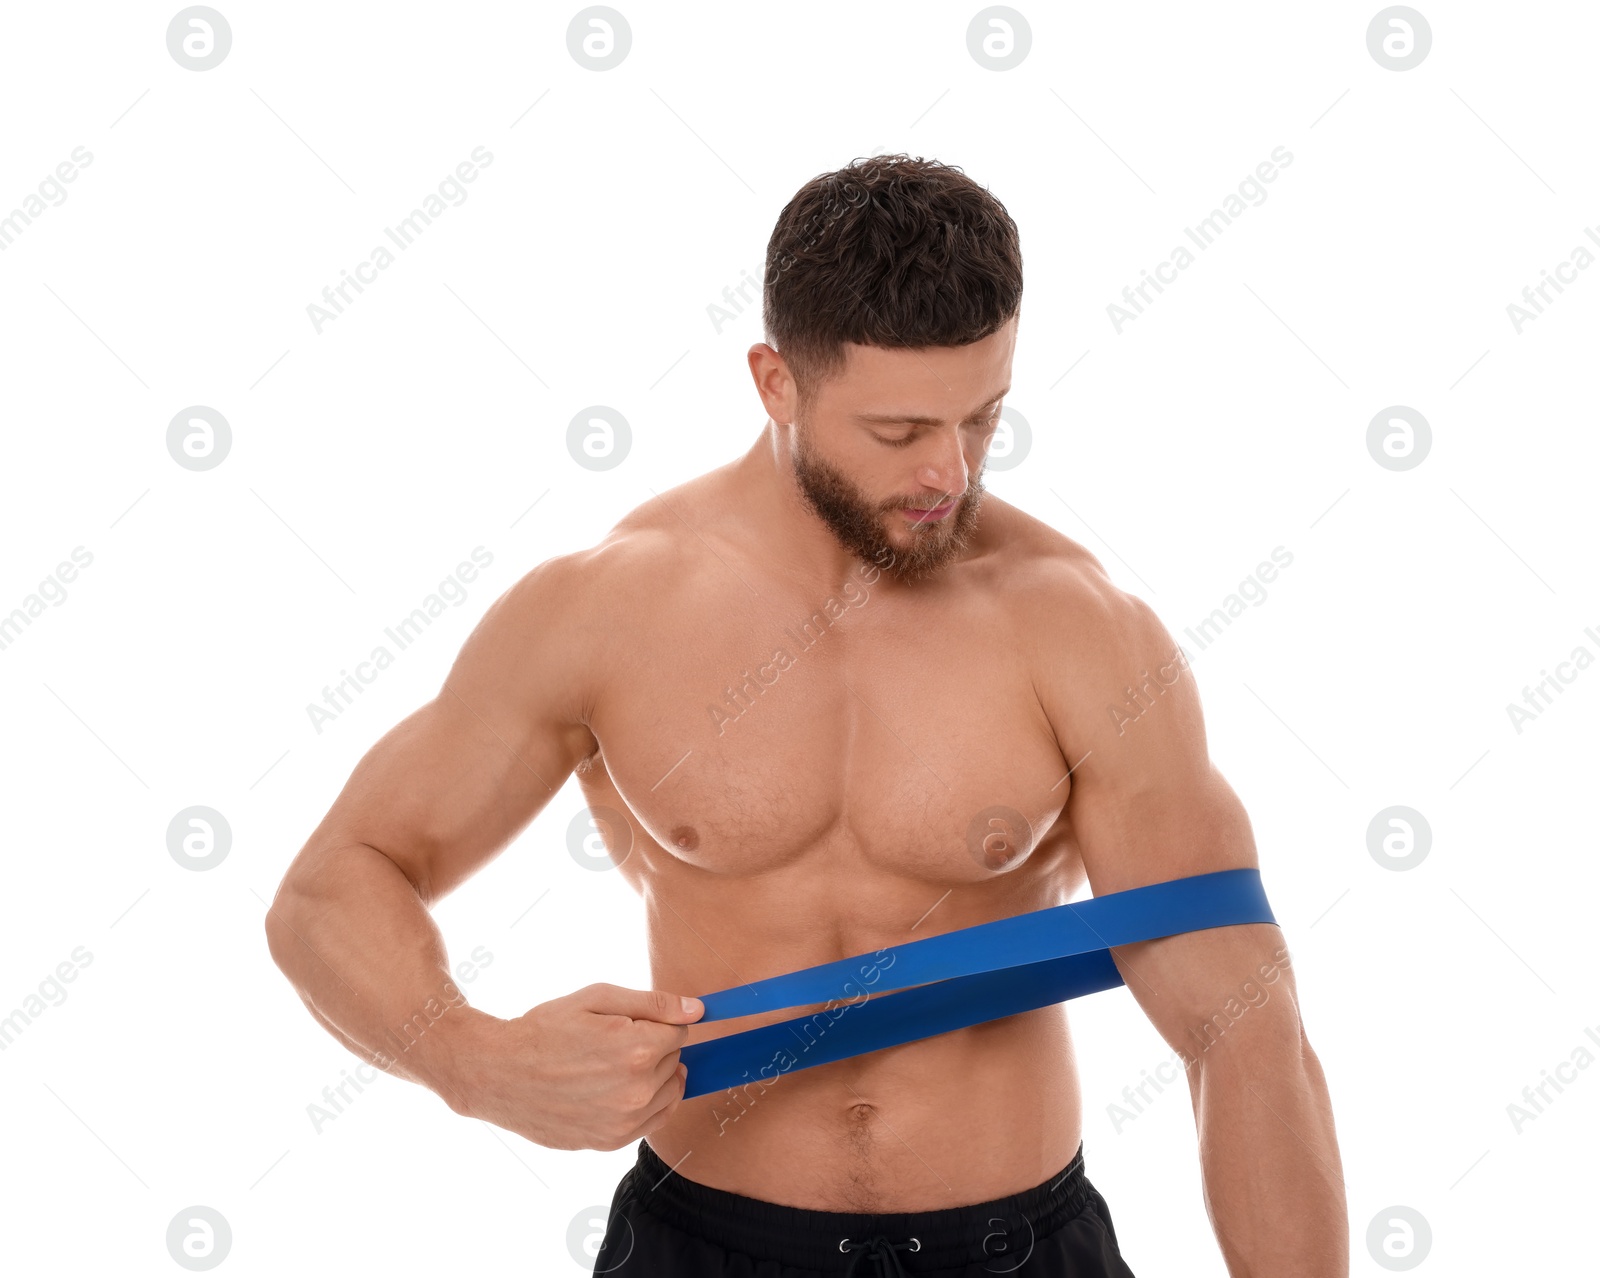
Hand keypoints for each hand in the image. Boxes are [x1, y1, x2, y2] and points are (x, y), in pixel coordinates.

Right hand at [450, 982, 703, 1150]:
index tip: (627, 1023)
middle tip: (610, 1043)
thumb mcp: (596, 998)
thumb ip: (653, 1004)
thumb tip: (697, 1009)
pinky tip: (613, 1090)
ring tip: (610, 1066)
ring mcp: (625, 1122)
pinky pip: (653, 1121)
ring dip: (652, 1077)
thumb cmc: (545, 1030)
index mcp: (639, 1050)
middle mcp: (638, 1091)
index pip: (680, 1031)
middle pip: (674, 1060)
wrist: (499, 1074)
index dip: (655, 1023)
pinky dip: (644, 1104)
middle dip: (653, 1047)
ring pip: (669, 1091)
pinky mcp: (611, 1142)